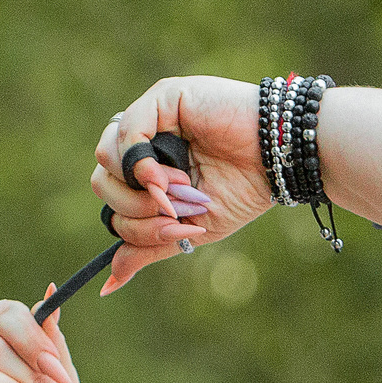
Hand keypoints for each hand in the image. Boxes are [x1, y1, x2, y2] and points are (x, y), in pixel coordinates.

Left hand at [91, 76, 271, 294]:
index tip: (179, 229)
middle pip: (103, 182)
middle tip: (176, 211)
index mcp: (148, 172)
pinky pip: (126, 130)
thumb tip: (109, 285)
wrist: (278, 163)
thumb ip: (147, 248)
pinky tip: (163, 175)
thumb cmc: (242, 191)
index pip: (113, 201)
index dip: (136, 225)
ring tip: (179, 189)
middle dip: (137, 210)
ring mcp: (152, 117)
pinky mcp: (163, 98)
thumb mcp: (189, 230)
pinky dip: (139, 161)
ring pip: (107, 158)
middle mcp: (145, 142)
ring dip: (141, 188)